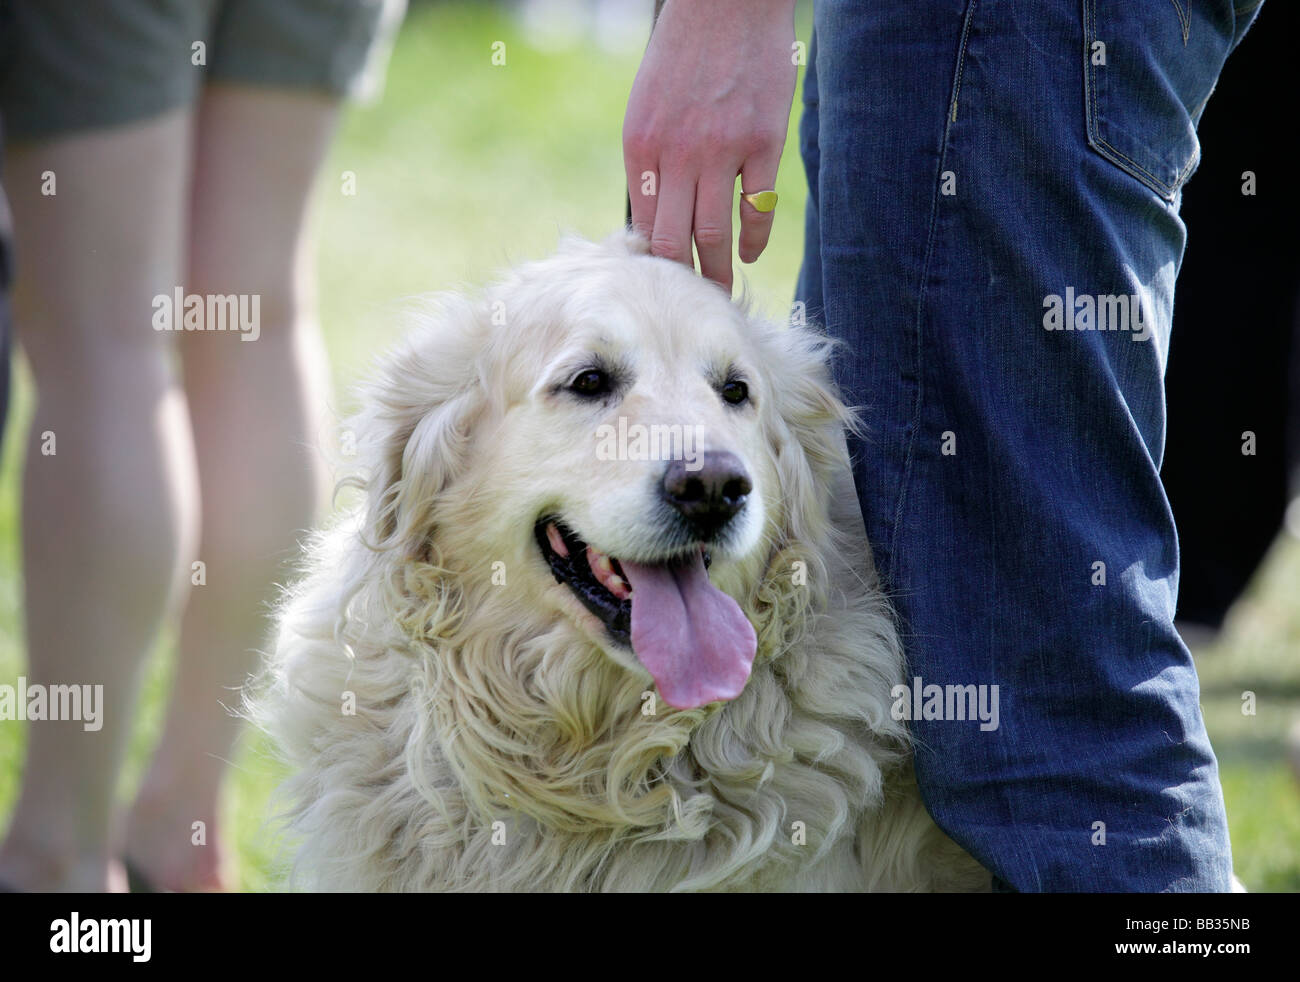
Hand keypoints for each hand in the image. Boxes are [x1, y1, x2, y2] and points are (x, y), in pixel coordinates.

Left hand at [623, 0, 798, 292]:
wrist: (724, 3)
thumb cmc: (682, 57)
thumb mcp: (646, 109)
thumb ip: (649, 163)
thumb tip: (654, 220)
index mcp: (640, 149)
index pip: (642, 227)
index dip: (652, 265)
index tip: (660, 289)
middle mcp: (676, 155)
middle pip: (673, 243)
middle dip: (681, 283)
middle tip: (689, 308)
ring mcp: (721, 152)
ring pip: (715, 236)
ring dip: (717, 273)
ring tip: (720, 295)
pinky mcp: (762, 144)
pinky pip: (757, 209)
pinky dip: (753, 240)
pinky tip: (749, 252)